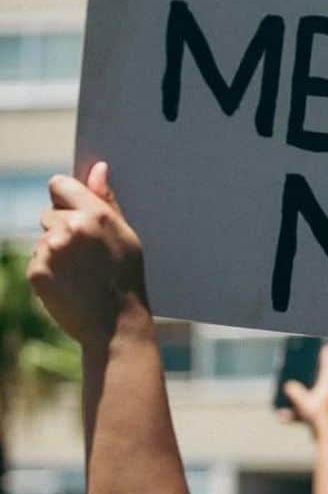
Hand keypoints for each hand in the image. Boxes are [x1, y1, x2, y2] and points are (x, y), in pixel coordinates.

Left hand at [27, 162, 148, 348]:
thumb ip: (106, 200)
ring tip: (80, 272)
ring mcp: (50, 250)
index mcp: (95, 214)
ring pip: (43, 239)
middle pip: (49, 213)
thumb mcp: (125, 235)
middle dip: (62, 228)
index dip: (66, 196)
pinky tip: (69, 283)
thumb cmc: (126, 277)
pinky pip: (36, 260)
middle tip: (87, 254)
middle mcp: (69, 228)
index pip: (60, 184)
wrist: (115, 324)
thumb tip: (97, 169)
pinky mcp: (36, 271)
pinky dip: (48, 270)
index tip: (75, 210)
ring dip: (55, 250)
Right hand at [278, 342, 327, 433]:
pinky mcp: (319, 416)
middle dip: (310, 375)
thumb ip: (295, 392)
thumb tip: (288, 386)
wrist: (326, 438)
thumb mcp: (304, 402)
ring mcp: (324, 406)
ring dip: (297, 398)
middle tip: (304, 366)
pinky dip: (294, 413)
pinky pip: (305, 411)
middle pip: (319, 380)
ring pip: (310, 397)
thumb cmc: (318, 418)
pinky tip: (283, 417)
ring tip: (286, 397)